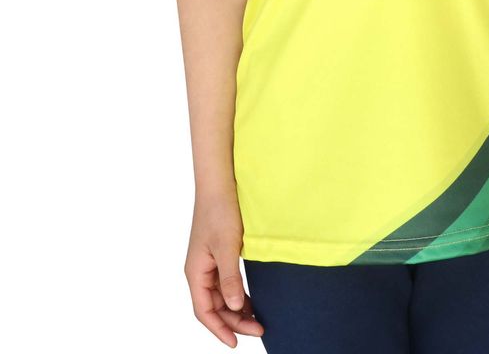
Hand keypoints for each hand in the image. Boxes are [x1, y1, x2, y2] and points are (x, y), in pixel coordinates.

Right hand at [184, 191, 264, 347]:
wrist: (220, 185)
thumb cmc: (220, 211)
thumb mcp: (227, 246)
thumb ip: (230, 278)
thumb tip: (235, 306)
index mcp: (195, 272)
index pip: (204, 311)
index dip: (219, 329)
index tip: (236, 343)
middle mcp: (199, 271)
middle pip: (214, 306)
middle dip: (234, 321)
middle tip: (258, 328)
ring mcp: (208, 264)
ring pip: (221, 296)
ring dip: (237, 309)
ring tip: (257, 319)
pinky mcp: (219, 255)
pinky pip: (226, 283)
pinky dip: (238, 294)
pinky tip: (251, 299)